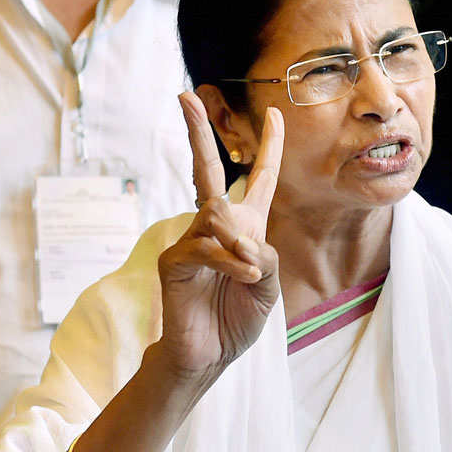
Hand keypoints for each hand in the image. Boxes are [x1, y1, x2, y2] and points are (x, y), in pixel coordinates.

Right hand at [157, 92, 283, 380]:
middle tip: (185, 96)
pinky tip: (240, 278)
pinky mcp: (175, 259)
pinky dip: (228, 261)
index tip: (276, 115)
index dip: (269, 147)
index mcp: (247, 227)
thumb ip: (262, 253)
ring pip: (216, 212)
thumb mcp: (268, 283)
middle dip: (197, 132)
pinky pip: (204, 245)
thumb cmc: (239, 317)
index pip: (259, 179)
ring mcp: (191, 239)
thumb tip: (236, 230)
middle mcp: (216, 225)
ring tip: (248, 273)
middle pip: (207, 168)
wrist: (211, 354)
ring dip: (239, 242)